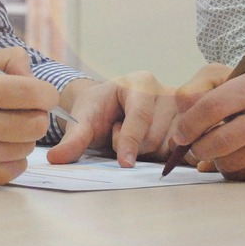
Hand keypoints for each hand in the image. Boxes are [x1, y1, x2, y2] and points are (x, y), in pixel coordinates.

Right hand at [0, 46, 59, 188]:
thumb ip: (3, 61)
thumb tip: (33, 74)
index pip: (31, 92)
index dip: (46, 93)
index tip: (42, 94)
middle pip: (36, 124)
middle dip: (38, 116)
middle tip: (25, 112)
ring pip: (28, 147)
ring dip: (23, 137)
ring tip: (4, 128)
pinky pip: (16, 169)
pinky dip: (13, 157)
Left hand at [45, 72, 176, 167]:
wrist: (108, 109)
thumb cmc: (98, 109)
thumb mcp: (83, 119)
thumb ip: (73, 138)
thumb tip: (57, 158)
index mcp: (141, 82)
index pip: (140, 115)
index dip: (130, 140)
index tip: (124, 163)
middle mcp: (165, 92)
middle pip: (154, 135)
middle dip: (132, 146)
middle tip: (117, 132)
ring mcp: (180, 110)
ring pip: (167, 147)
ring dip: (146, 152)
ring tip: (133, 136)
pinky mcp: (187, 127)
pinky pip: (181, 152)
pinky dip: (164, 156)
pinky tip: (150, 148)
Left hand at [170, 65, 244, 180]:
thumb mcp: (223, 76)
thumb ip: (195, 90)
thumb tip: (180, 128)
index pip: (212, 107)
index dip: (188, 124)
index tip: (180, 134)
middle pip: (219, 142)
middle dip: (197, 148)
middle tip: (193, 146)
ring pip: (227, 163)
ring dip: (214, 158)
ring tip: (220, 144)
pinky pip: (239, 176)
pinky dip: (230, 168)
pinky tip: (236, 153)